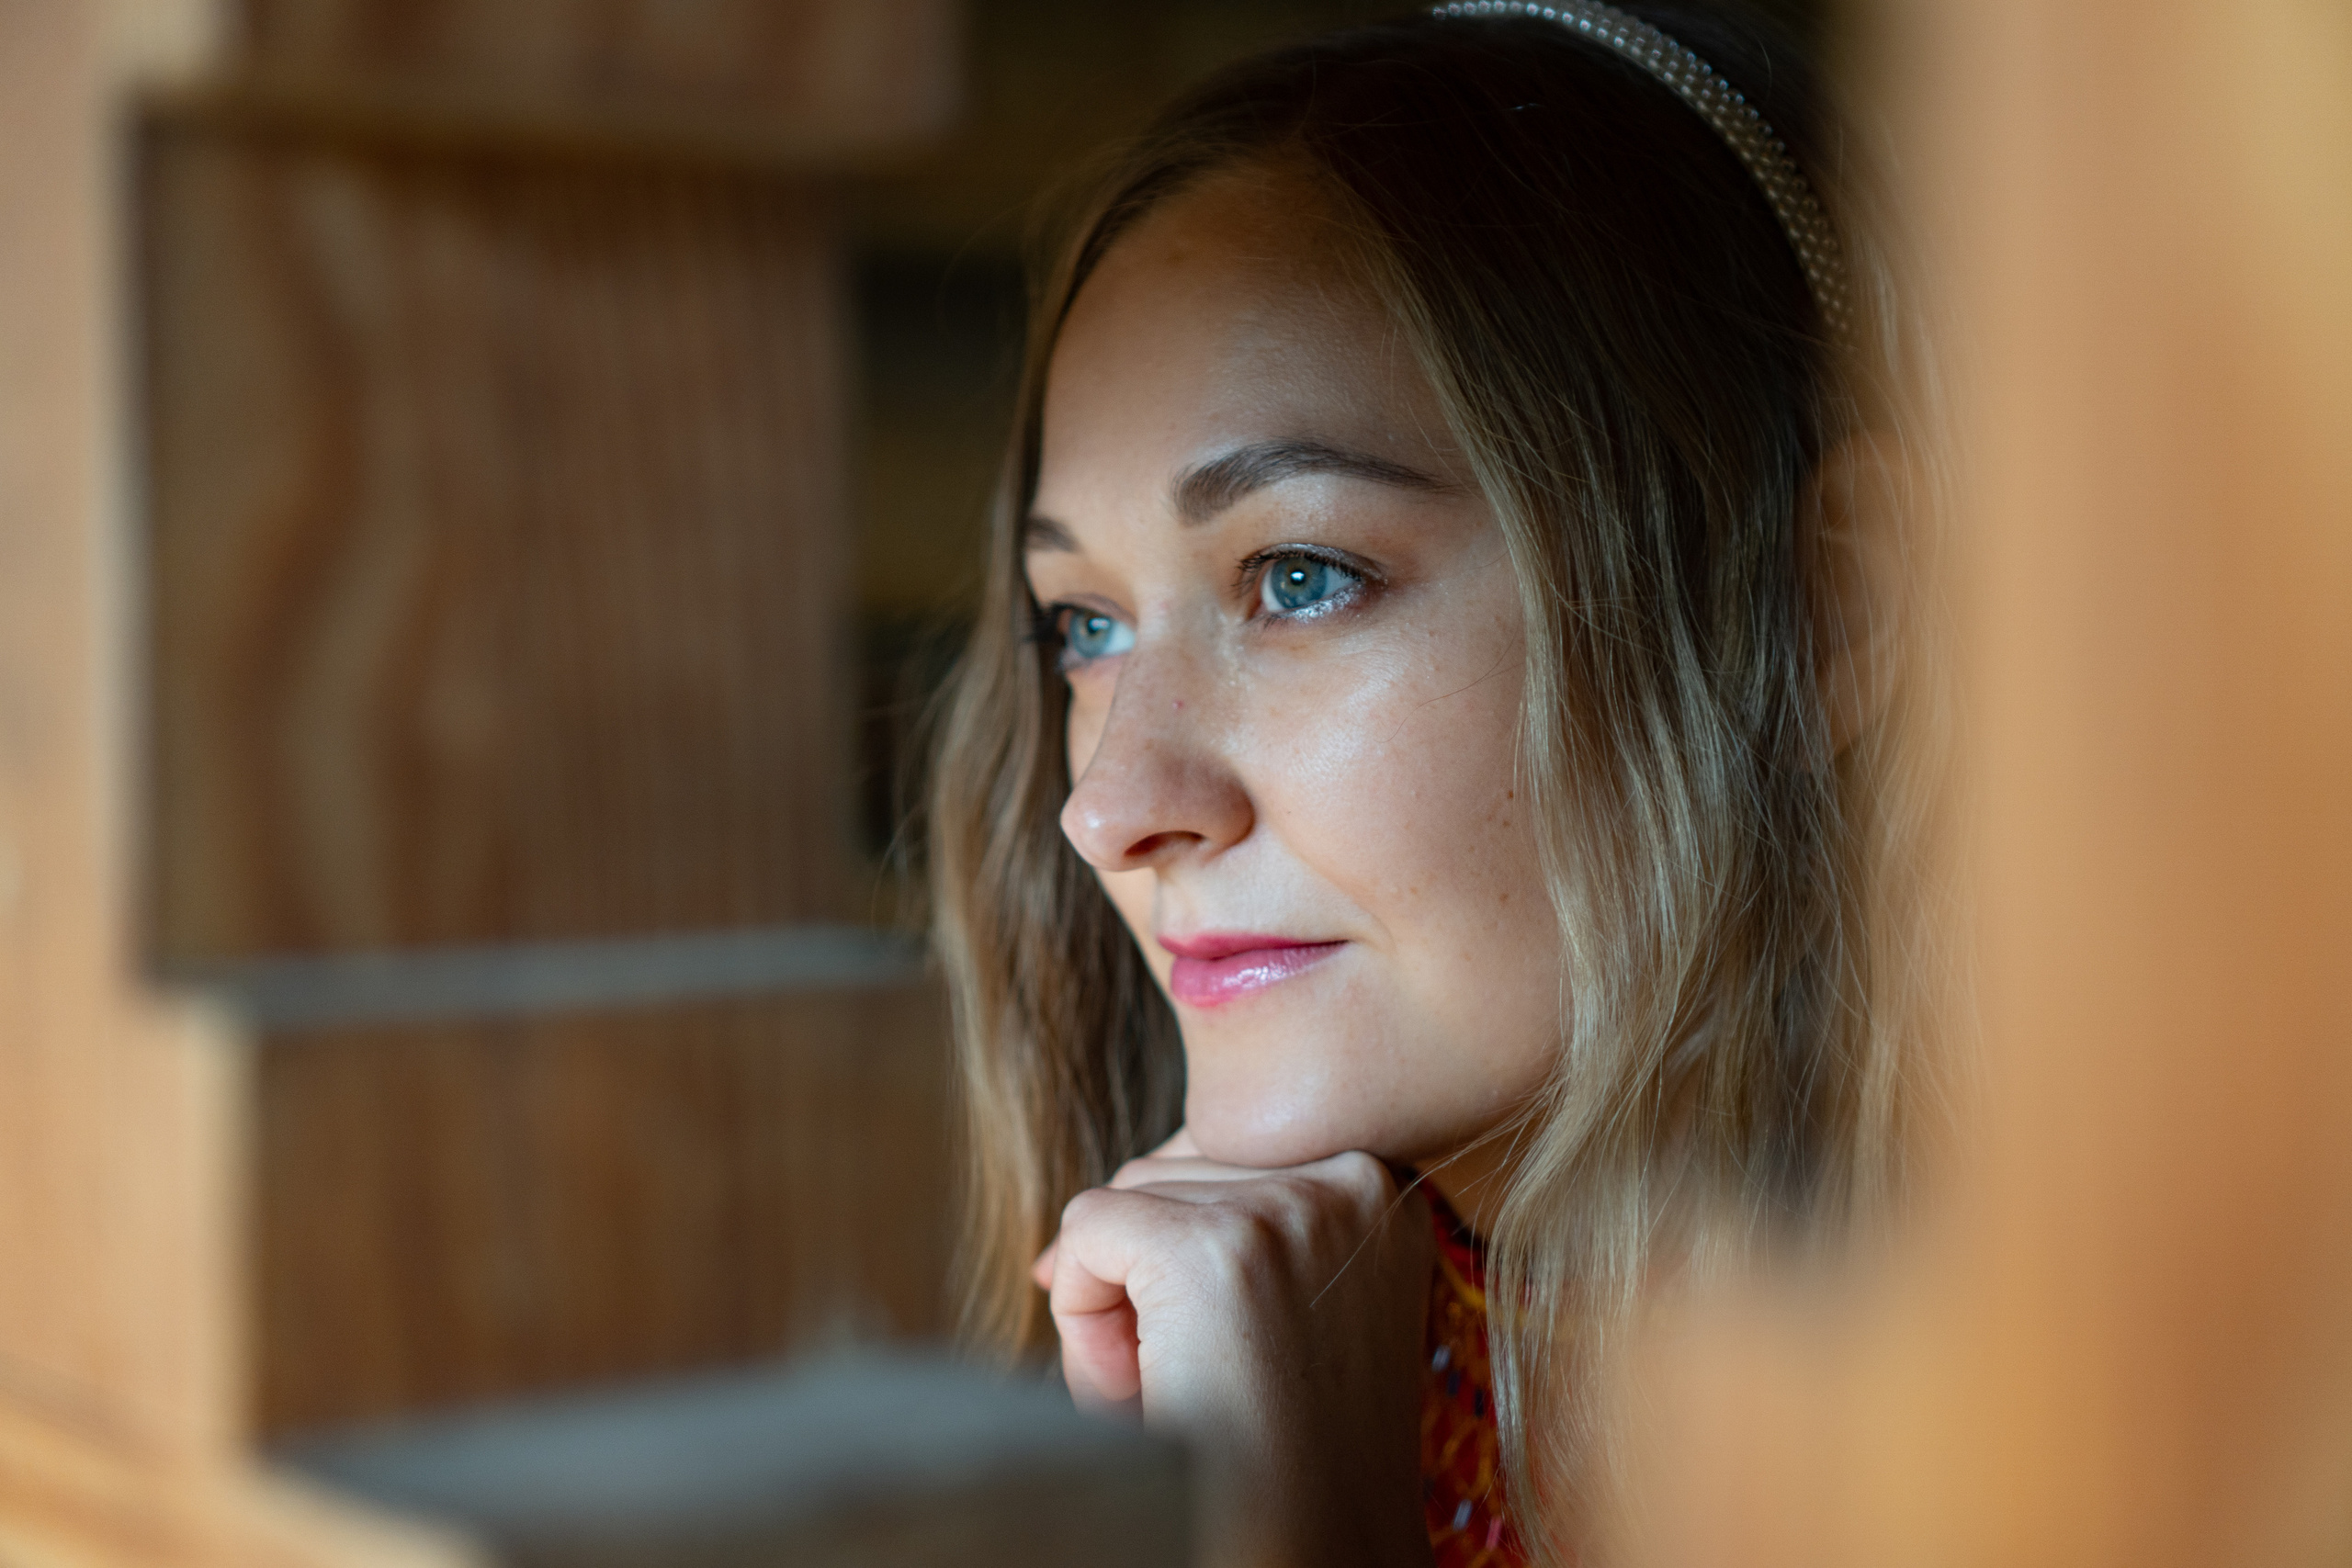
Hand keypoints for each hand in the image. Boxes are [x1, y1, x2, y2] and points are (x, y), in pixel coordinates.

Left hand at [1033, 1130, 1435, 1567]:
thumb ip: (1222, 1229)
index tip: (1174, 1326)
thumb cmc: (1293, 1457)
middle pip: (1171, 1172)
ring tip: (1177, 1388)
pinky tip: (1140, 1386)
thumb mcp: (1290, 1312)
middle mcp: (1354, 1179)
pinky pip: (1089, 1228)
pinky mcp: (1213, 1251)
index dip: (1172, 1245)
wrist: (1321, 1554)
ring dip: (1119, 1296)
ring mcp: (1287, 1209)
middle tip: (1182, 1381)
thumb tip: (1090, 1222)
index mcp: (1383, 1189)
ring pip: (1125, 1197)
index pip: (1227, 1155)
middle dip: (1145, 1272)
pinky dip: (1080, 1308)